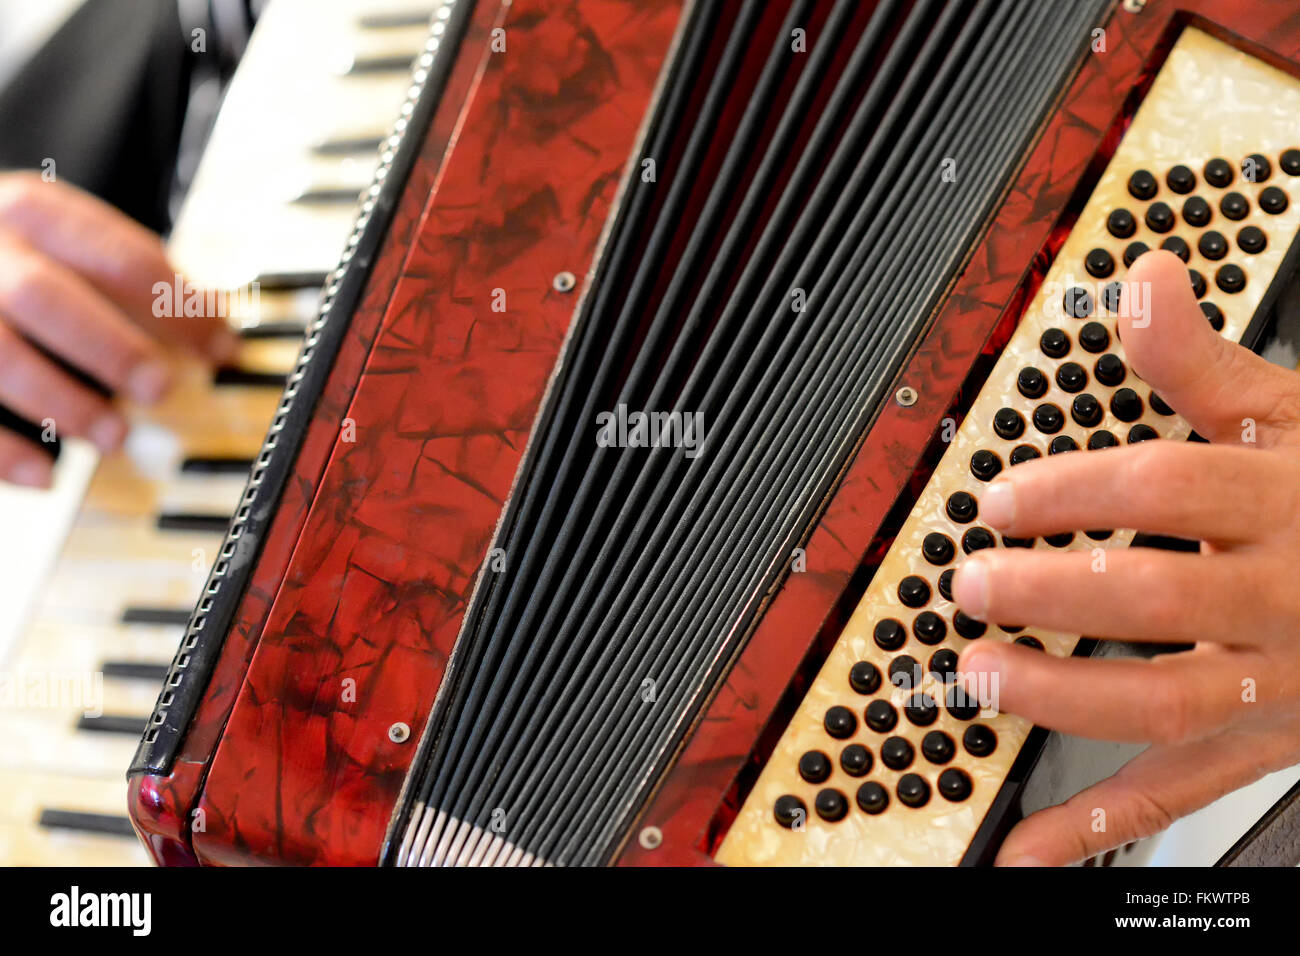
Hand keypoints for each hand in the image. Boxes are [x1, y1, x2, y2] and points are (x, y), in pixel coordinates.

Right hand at [0, 172, 237, 486]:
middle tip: (160, 389)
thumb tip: (219, 330)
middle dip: (110, 347)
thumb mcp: (68, 245)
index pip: (116, 254)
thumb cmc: (18, 262)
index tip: (221, 348)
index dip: (178, 306)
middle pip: (43, 296)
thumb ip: (133, 280)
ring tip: (114, 436)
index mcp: (31, 212)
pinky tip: (47, 477)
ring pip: (0, 354)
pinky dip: (5, 451)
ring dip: (64, 402)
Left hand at [952, 250, 1299, 865]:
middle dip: (1054, 594)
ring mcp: (1276, 679)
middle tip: (971, 583)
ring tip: (981, 676)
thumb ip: (1202, 362)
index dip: (1071, 493)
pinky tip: (1033, 850)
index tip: (998, 500)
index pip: (1164, 488)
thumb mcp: (1291, 414)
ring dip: (1065, 697)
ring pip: (1167, 700)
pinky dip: (1103, 825)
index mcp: (1279, 499)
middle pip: (1158, 596)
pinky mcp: (1268, 742)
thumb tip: (1143, 282)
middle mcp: (1281, 593)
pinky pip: (1182, 789)